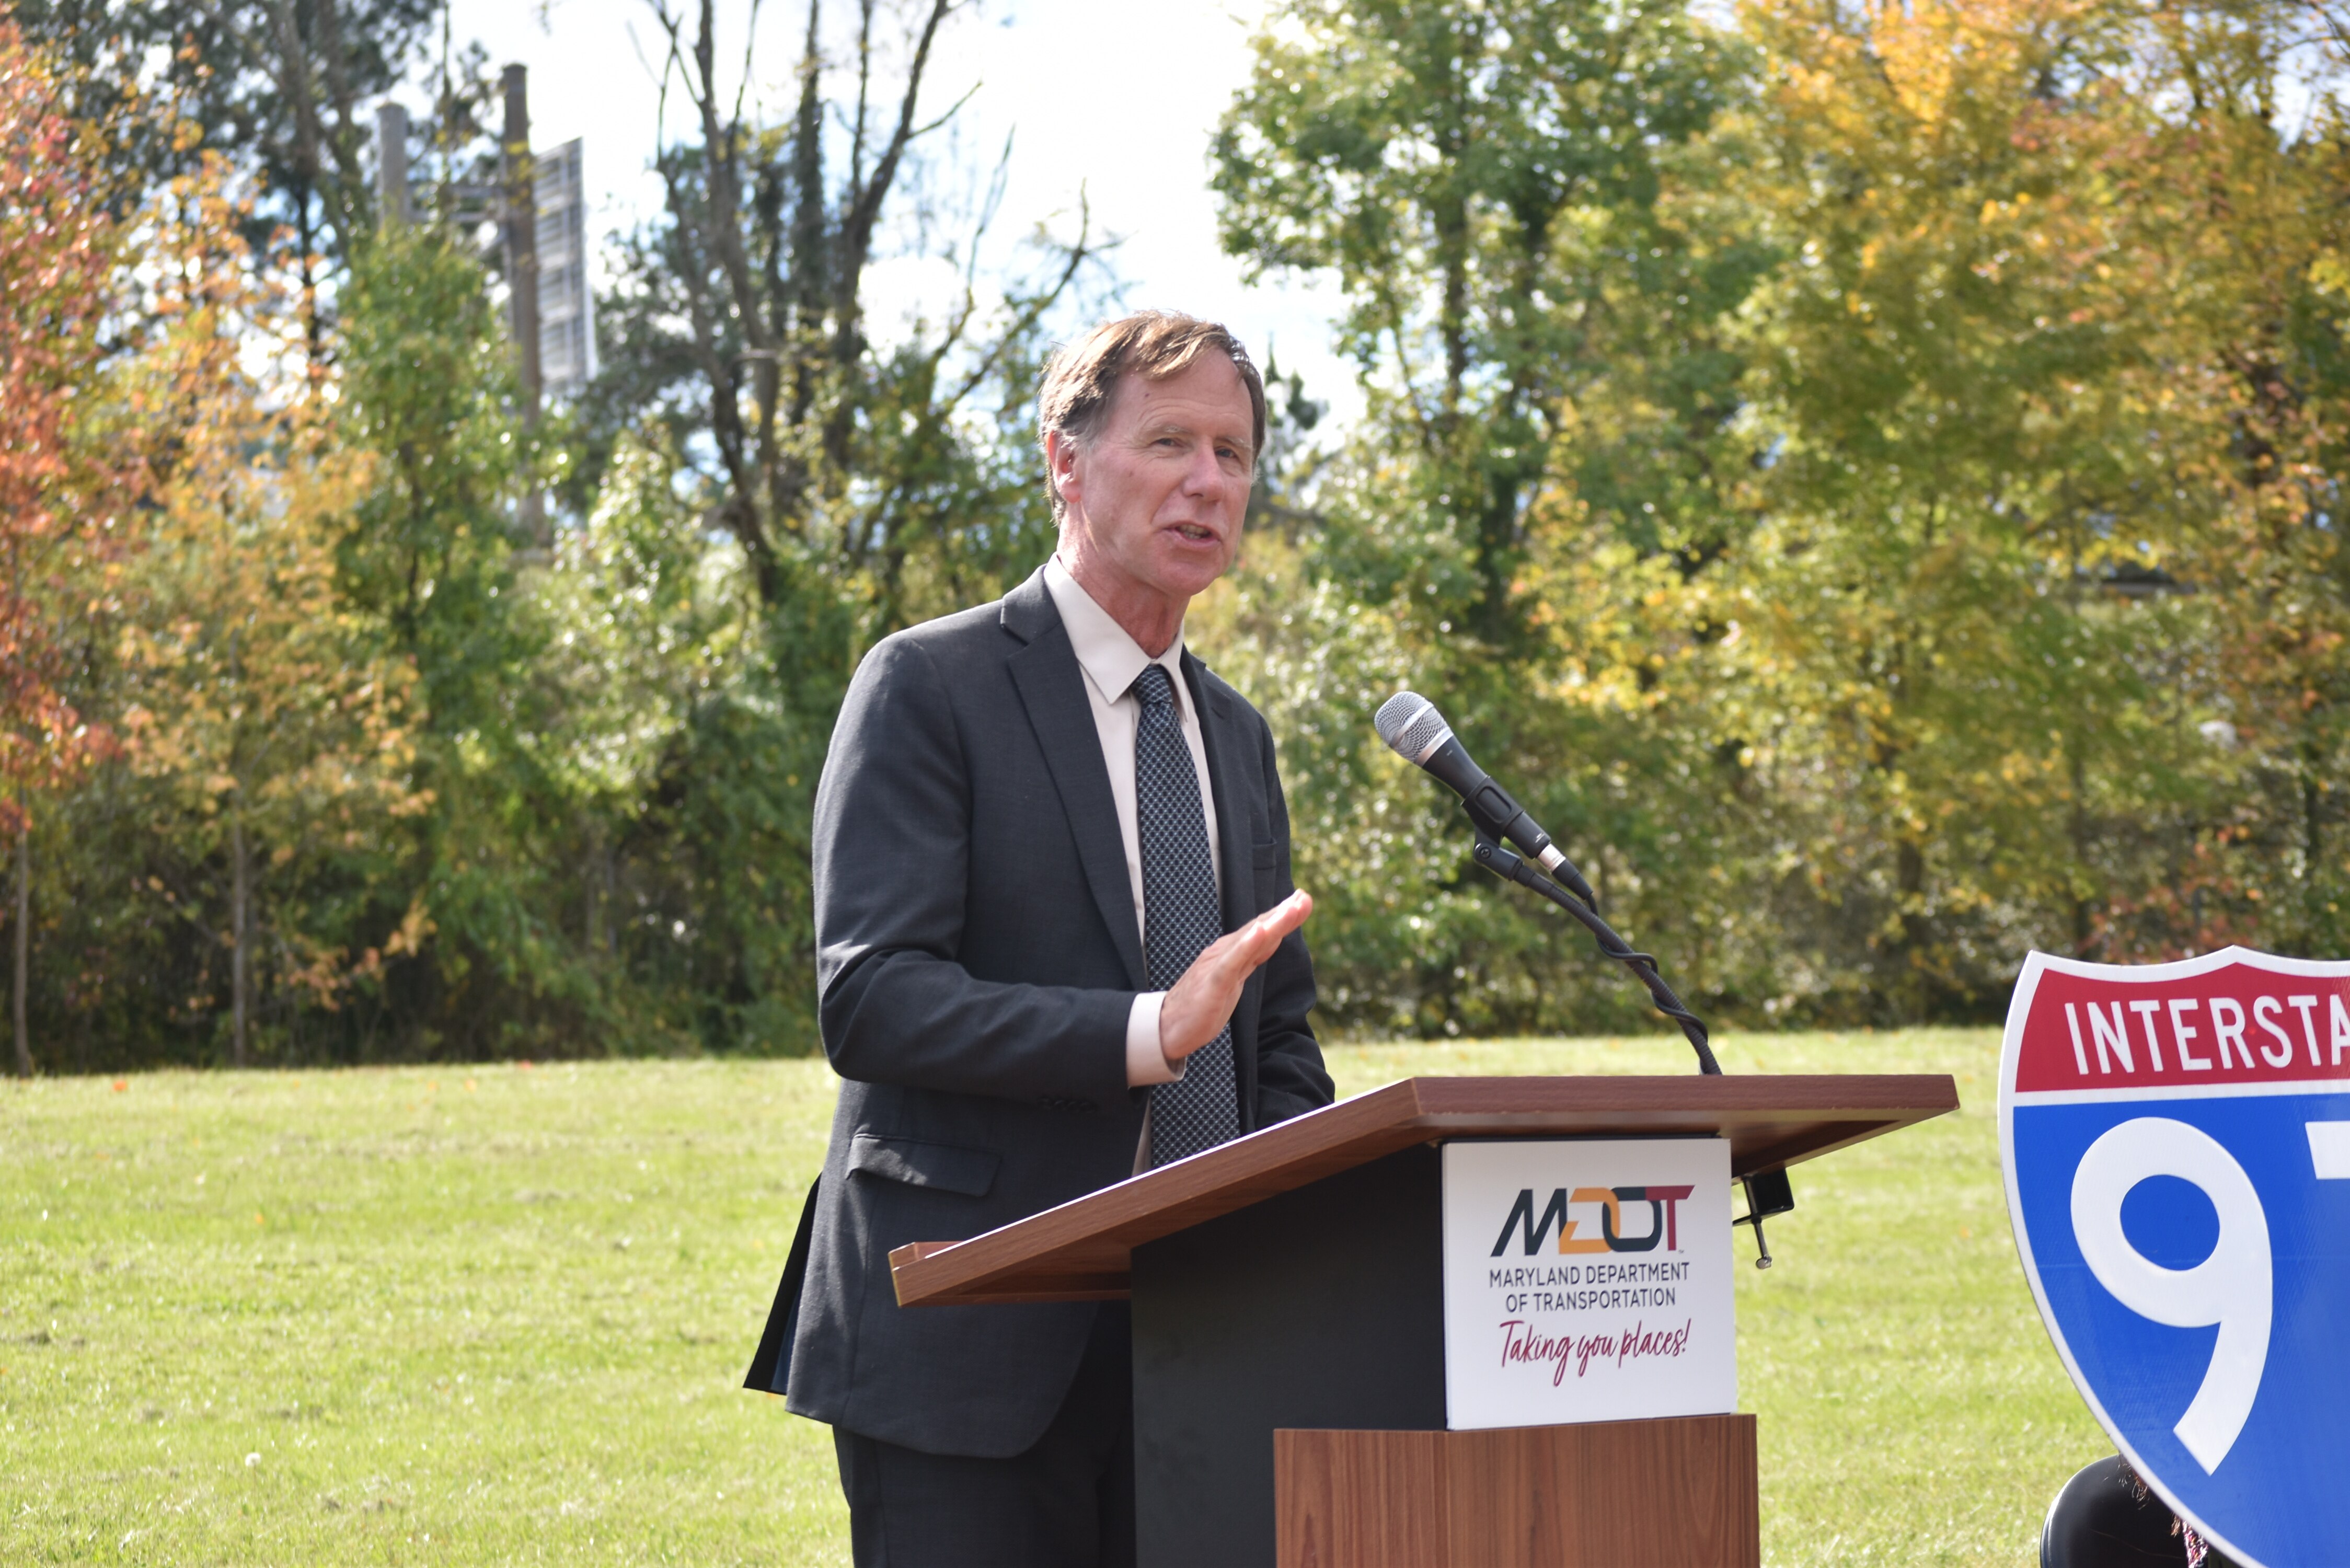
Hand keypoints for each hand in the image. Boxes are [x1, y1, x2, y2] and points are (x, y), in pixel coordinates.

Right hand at [1158, 889, 1312, 1066]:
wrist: (1166, 1026)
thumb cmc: (1201, 1002)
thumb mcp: (1233, 978)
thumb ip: (1251, 957)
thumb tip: (1273, 938)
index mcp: (1231, 952)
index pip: (1261, 930)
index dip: (1283, 915)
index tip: (1303, 899)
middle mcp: (1225, 952)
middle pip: (1258, 929)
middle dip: (1283, 913)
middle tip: (1305, 896)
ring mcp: (1218, 965)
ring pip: (1249, 941)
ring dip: (1271, 923)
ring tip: (1291, 909)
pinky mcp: (1213, 982)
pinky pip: (1232, 962)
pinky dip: (1246, 946)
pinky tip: (1260, 932)